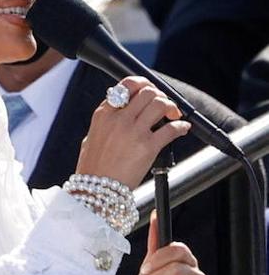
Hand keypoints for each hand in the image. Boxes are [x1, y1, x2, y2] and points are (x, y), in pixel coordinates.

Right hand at [75, 76, 189, 187]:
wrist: (96, 190)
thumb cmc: (93, 168)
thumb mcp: (92, 138)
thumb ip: (107, 123)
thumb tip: (121, 113)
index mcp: (103, 115)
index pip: (126, 85)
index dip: (143, 84)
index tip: (150, 90)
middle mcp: (118, 120)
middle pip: (147, 92)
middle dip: (160, 95)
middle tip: (164, 106)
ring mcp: (133, 132)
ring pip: (160, 104)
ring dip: (171, 107)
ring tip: (173, 115)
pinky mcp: (147, 147)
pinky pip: (172, 128)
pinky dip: (181, 127)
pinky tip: (182, 129)